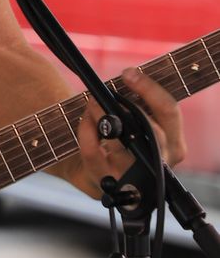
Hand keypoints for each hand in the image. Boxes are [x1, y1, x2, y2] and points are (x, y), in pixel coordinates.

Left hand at [77, 66, 186, 194]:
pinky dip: (86, 131)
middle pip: (153, 133)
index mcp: (173, 145)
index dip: (150, 89)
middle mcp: (158, 165)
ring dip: (101, 115)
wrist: (88, 167)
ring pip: (118, 143)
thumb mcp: (137, 122)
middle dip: (127, 105)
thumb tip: (131, 76)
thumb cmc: (119, 139)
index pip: (170, 112)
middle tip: (107, 90)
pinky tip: (85, 121)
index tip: (129, 73)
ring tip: (92, 102)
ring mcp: (131, 178)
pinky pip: (93, 153)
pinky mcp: (104, 184)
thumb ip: (141, 103)